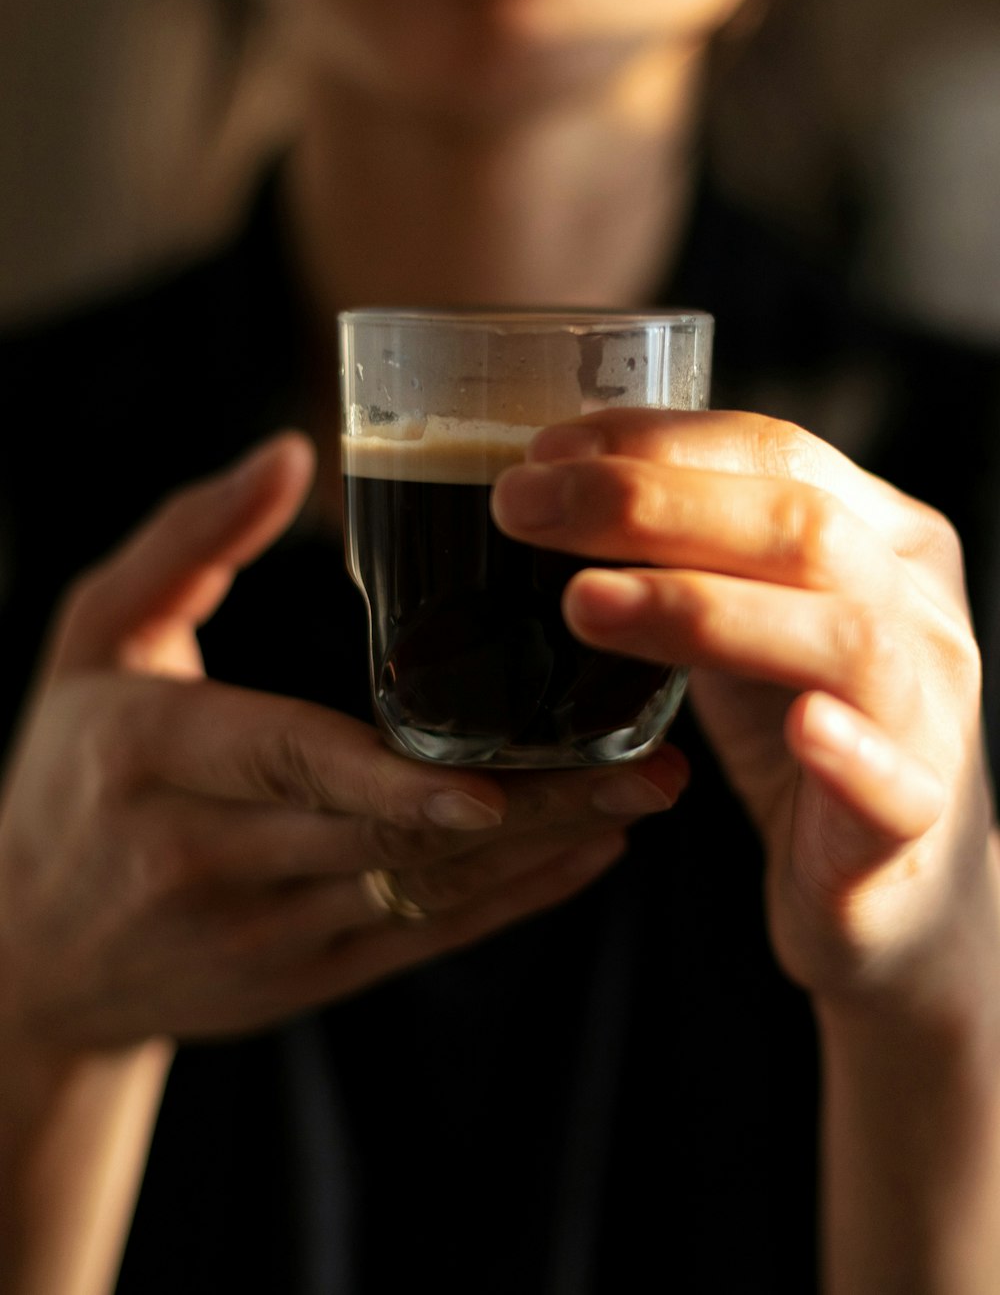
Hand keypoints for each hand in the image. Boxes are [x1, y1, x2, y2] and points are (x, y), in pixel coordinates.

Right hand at [0, 434, 686, 1054]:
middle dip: (520, 808)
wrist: (27, 952)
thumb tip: (292, 449)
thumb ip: (188, 540)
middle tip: (639, 768)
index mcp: (153, 759)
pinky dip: (510, 905)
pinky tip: (587, 856)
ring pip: (419, 897)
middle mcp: (206, 860)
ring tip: (638, 800)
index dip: (392, 776)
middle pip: (382, 838)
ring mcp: (259, 934)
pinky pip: (420, 943)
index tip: (493, 774)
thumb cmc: (69, 766)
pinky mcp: (301, 980)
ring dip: (537, 853)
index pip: (285, 761)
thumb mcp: (96, 637)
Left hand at [492, 409, 999, 1021]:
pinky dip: (849, 751)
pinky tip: (800, 729)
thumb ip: (690, 555)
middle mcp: (918, 610)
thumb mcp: (745, 617)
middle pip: (802, 527)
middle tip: (525, 509)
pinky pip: (897, 782)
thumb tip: (552, 490)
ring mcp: (927, 714)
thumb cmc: (798, 725)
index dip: (656, 443)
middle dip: (651, 505)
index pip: (776, 454)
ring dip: (708, 610)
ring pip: (846, 638)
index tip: (543, 453)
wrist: (888, 882)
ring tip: (585, 603)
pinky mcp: (915, 820)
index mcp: (882, 537)